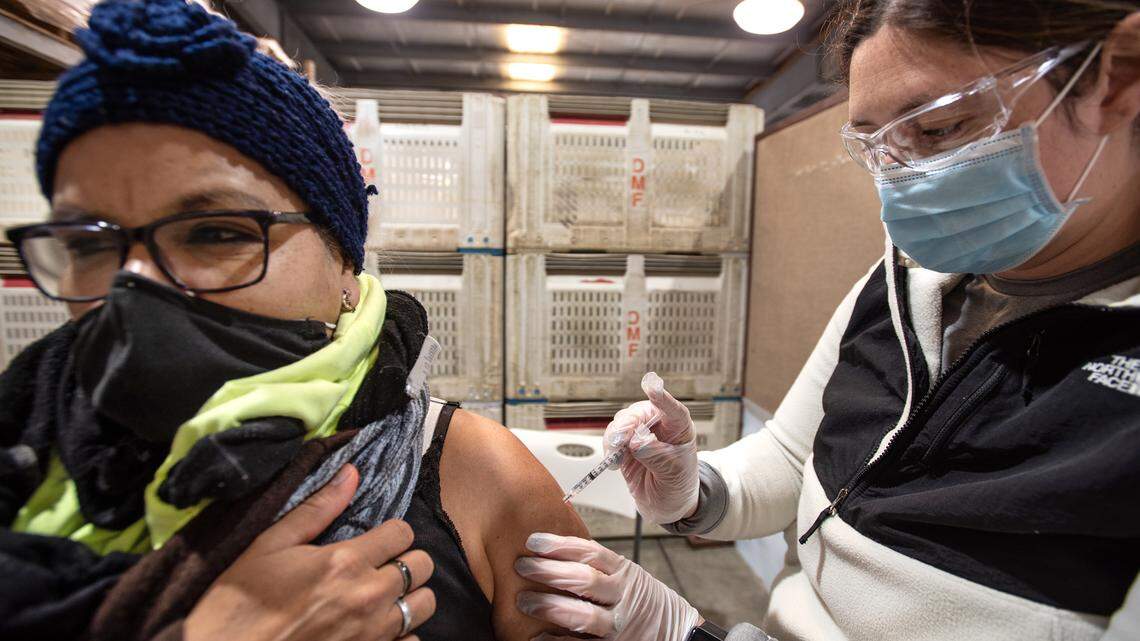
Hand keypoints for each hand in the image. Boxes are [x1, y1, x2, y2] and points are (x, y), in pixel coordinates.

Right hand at [185, 465, 435, 640]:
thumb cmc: (240, 602)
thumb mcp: (269, 546)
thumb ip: (317, 509)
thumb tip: (351, 472)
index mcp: (345, 562)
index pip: (403, 532)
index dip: (392, 533)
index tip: (376, 540)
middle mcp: (367, 597)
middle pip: (423, 566)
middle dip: (407, 561)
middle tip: (382, 566)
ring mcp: (372, 634)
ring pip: (424, 606)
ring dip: (409, 597)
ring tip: (384, 596)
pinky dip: (402, 636)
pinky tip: (377, 629)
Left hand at [514, 533, 699, 640]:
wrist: (679, 632)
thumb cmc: (644, 600)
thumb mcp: (628, 575)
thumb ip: (599, 565)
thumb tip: (554, 549)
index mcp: (624, 572)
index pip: (590, 553)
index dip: (560, 546)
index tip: (534, 542)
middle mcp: (623, 597)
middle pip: (585, 580)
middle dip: (550, 572)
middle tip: (522, 566)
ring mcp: (619, 625)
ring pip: (584, 615)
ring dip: (551, 607)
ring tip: (525, 601)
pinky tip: (538, 637)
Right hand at [603, 376, 699, 523]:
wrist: (667, 505)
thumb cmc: (678, 485)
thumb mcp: (673, 473)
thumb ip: (655, 455)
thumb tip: (635, 441)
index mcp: (679, 429)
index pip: (672, 409)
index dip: (662, 397)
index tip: (651, 385)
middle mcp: (658, 426)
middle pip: (639, 413)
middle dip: (627, 423)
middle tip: (621, 439)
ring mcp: (639, 434)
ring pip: (621, 422)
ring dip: (615, 435)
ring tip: (618, 455)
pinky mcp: (624, 446)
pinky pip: (612, 438)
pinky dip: (609, 446)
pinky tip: (615, 461)